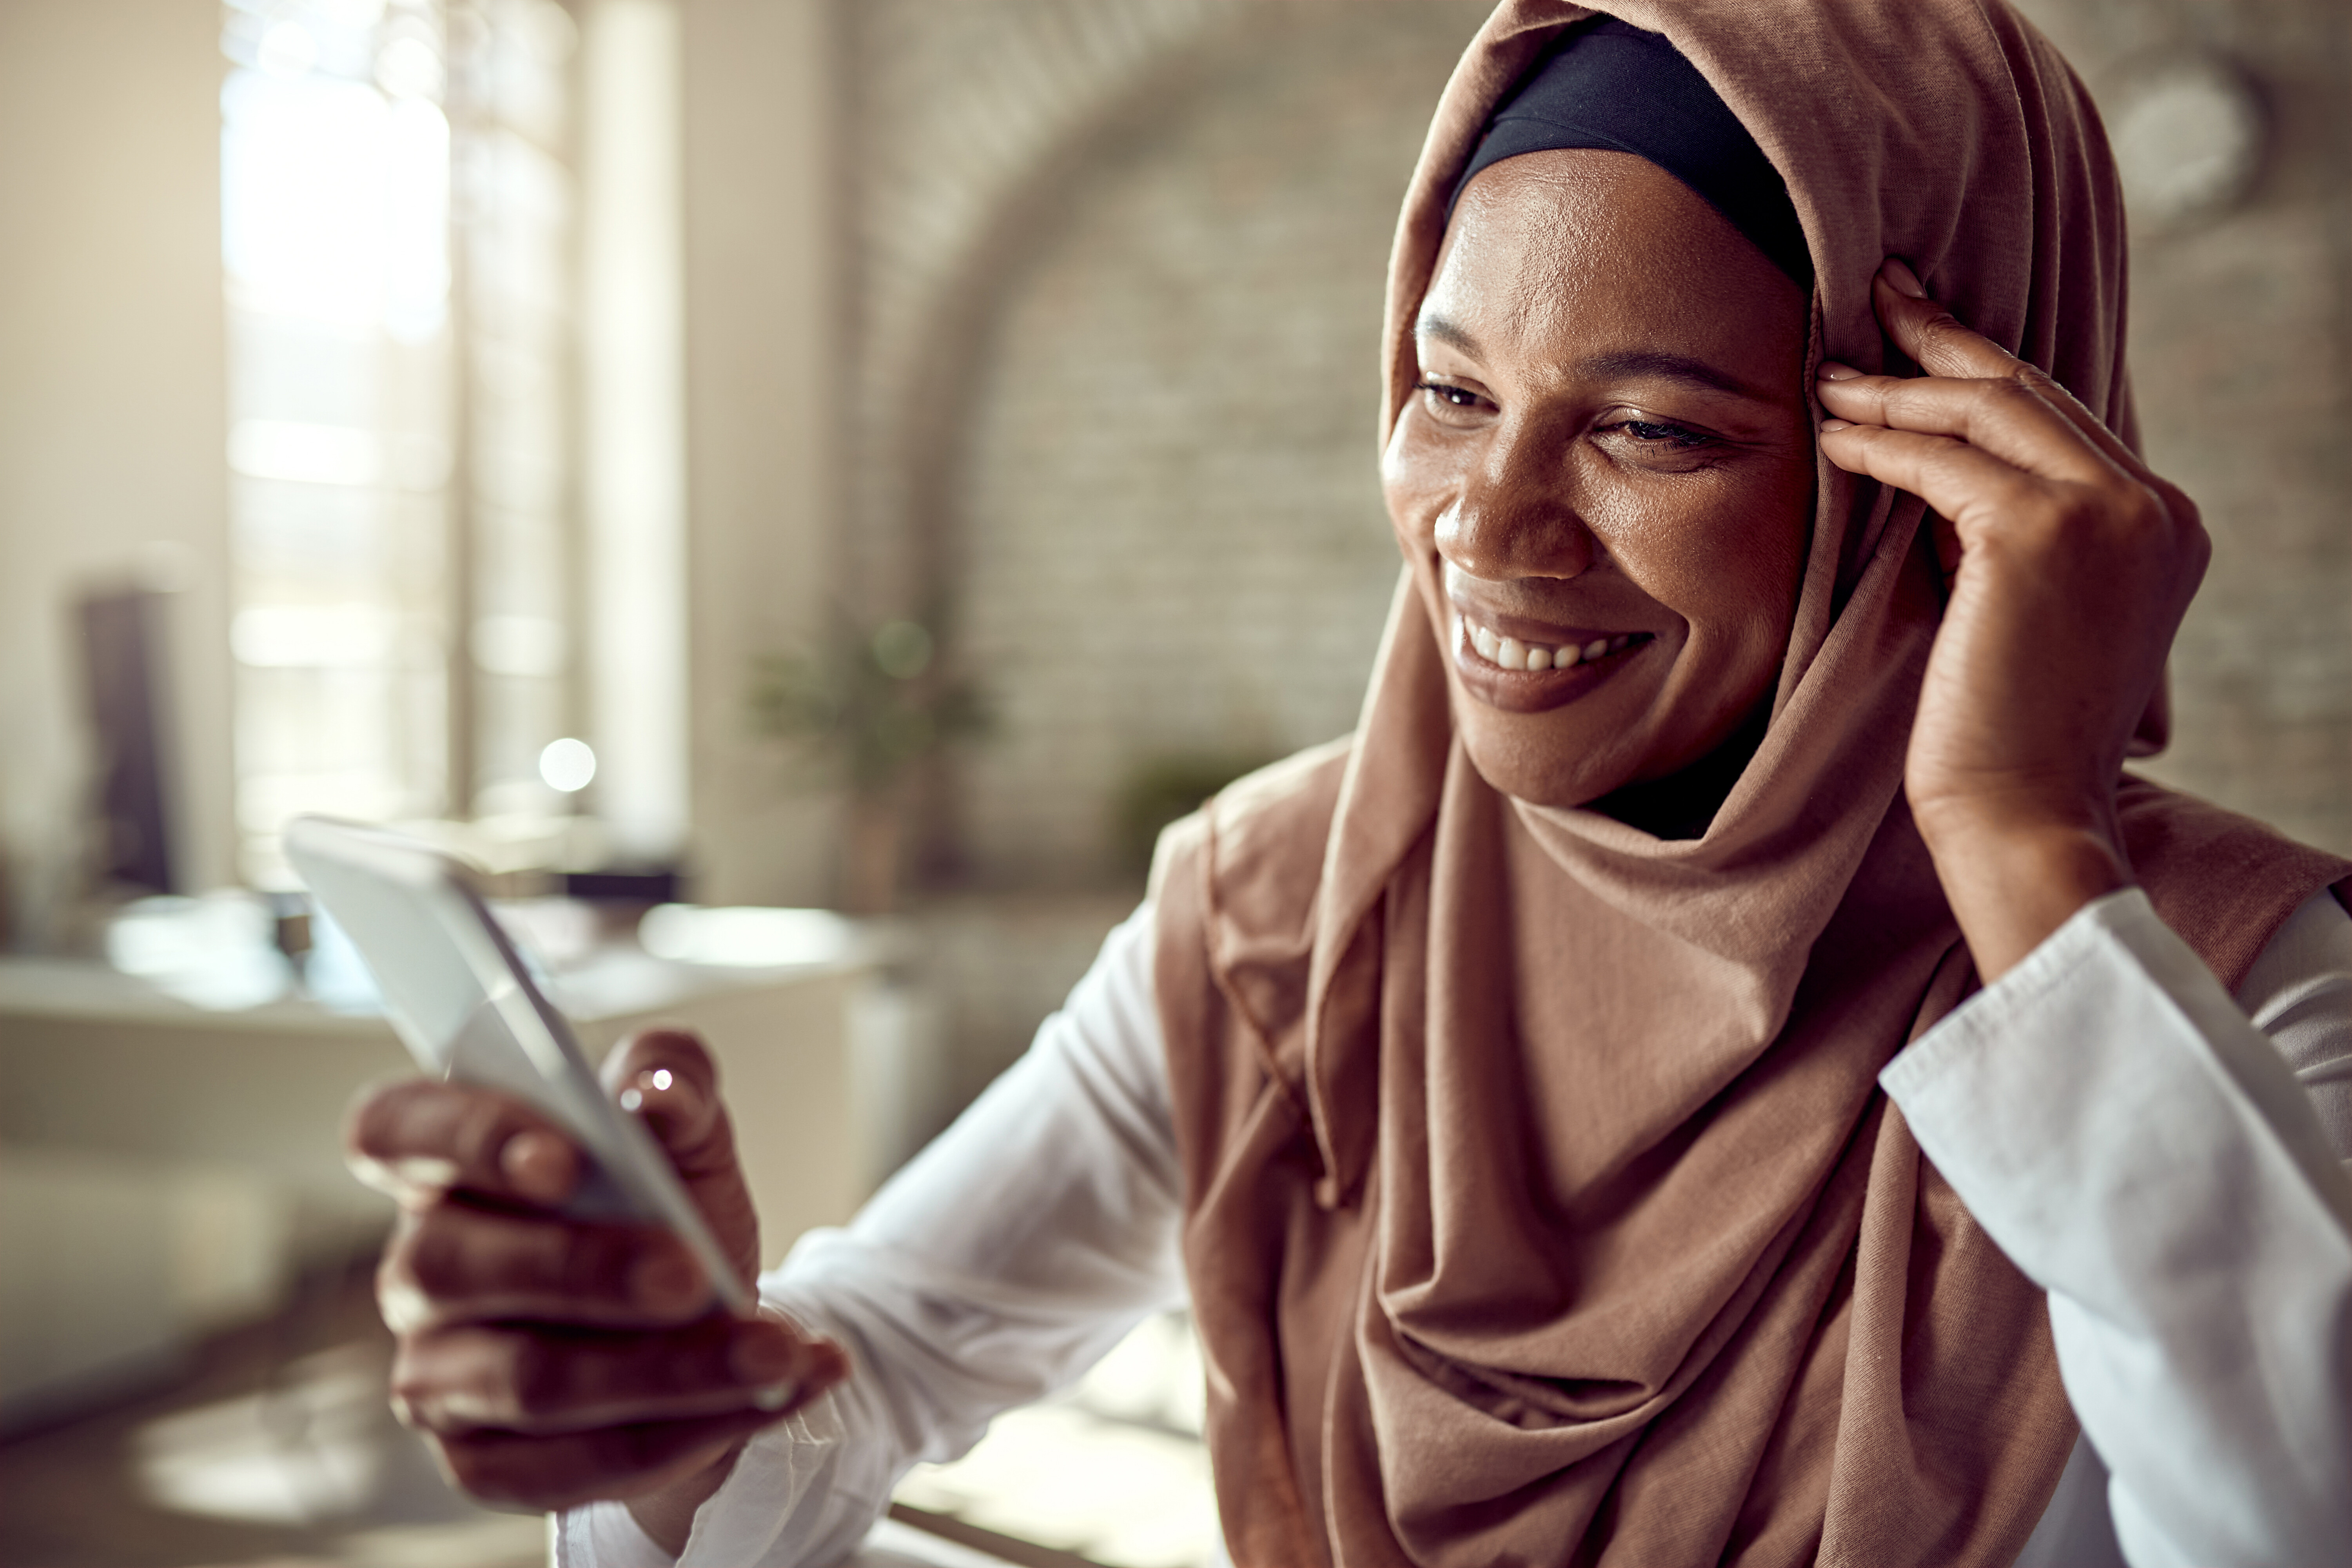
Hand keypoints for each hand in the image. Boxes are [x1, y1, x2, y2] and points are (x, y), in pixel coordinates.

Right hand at [345, 1030, 848, 1550]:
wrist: (708, 1323)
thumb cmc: (668, 1209)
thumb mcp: (687, 1129)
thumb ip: (673, 1078)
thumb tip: (656, 1096)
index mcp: (448, 1164)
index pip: (393, 1130)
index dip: (466, 1141)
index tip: (564, 1160)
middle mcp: (422, 1270)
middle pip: (456, 1268)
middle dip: (585, 1270)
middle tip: (690, 1272)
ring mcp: (440, 1375)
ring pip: (531, 1380)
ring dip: (668, 1368)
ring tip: (771, 1350)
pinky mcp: (485, 1462)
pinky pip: (579, 1462)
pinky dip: (694, 1430)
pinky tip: (772, 1393)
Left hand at [1814, 259, 2208, 977]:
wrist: (2023, 814)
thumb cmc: (2007, 732)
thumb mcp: (2023, 605)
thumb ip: (2005, 533)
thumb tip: (1933, 468)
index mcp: (2162, 524)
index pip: (2059, 419)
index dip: (1983, 367)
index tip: (1923, 327)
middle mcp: (2152, 506)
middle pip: (2028, 393)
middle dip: (1943, 340)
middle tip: (1878, 297)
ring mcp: (2108, 514)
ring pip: (1983, 413)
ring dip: (1896, 388)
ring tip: (1829, 372)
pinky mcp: (2042, 534)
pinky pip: (1941, 463)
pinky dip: (1880, 443)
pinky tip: (1831, 434)